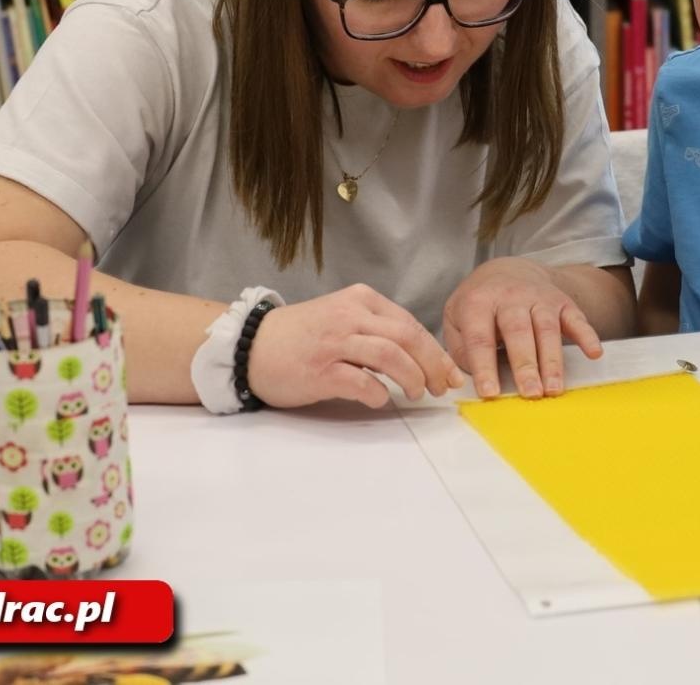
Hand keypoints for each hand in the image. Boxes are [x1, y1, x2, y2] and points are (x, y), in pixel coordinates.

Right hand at [248, 284, 465, 407]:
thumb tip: (418, 357)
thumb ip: (375, 330)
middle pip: (408, 337)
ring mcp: (335, 342)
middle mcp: (350, 315)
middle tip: (441, 387)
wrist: (249, 346)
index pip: (410, 323)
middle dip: (432, 364)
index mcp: (360, 300)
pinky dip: (379, 393)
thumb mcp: (341, 318)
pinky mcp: (321, 370)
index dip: (435, 350)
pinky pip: (362, 382)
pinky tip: (381, 399)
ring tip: (416, 393)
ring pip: (391, 355)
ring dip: (412, 377)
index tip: (449, 373)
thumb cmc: (300, 337)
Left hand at [443, 257, 603, 398]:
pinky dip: (587, 335)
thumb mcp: (455, 318)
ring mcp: (539, 297)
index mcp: (478, 302)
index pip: (480, 337)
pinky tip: (594, 353)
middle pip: (518, 332)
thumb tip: (473, 375)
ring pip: (547, 329)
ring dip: (552, 360)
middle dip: (525, 364)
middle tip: (530, 393)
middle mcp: (510, 297)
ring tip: (553, 389)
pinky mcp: (562, 302)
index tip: (489, 393)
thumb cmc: (479, 303)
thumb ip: (459, 347)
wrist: (508, 270)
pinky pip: (576, 318)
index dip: (484, 366)